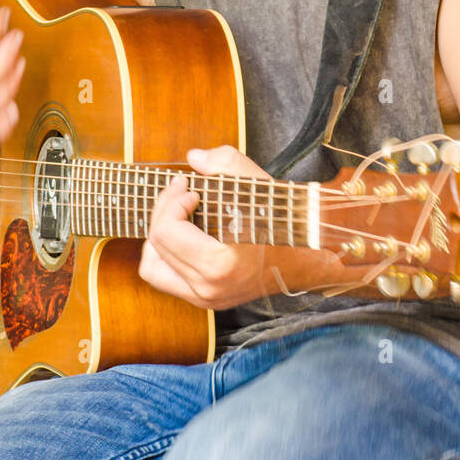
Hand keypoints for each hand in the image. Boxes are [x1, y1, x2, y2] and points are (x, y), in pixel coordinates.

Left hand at [138, 145, 274, 308]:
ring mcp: (206, 299)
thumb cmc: (285, 222)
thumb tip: (193, 158)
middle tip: (182, 192)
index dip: (170, 201)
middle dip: (164, 211)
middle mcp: (208, 288)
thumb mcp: (258, 184)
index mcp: (219, 265)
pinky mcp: (206, 301)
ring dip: (159, 237)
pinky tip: (181, 236)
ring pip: (152, 267)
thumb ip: (224, 162)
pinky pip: (166, 279)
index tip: (189, 187)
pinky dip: (164, 256)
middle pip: (156, 245)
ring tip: (177, 216)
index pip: (166, 231)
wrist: (307, 259)